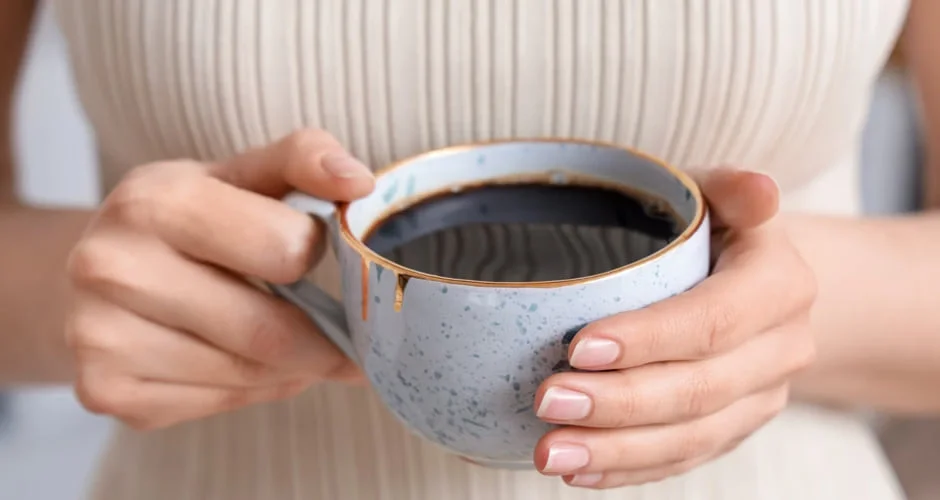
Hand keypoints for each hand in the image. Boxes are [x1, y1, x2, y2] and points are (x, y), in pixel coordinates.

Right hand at [65, 129, 373, 429]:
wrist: (98, 272)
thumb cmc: (186, 219)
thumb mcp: (238, 174)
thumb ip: (304, 160)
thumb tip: (358, 180)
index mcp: (154, 201)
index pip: (286, 249)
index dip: (311, 253)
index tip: (309, 251)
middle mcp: (115, 269)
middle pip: (269, 332)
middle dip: (323, 341)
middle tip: (349, 341)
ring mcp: (101, 337)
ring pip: (248, 376)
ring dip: (290, 370)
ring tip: (294, 348)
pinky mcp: (107, 391)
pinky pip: (217, 404)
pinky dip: (251, 391)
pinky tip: (243, 363)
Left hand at [533, 169, 817, 488]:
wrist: (758, 280)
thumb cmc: (717, 228)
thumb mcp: (720, 194)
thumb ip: (730, 188)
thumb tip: (761, 190)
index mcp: (781, 284)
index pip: (714, 320)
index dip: (649, 339)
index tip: (577, 347)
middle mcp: (782, 348)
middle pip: (699, 389)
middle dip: (619, 403)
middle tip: (547, 400)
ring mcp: (760, 397)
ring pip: (691, 437)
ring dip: (616, 450)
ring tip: (550, 451)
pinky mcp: (734, 427)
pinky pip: (683, 459)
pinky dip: (628, 469)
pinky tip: (579, 470)